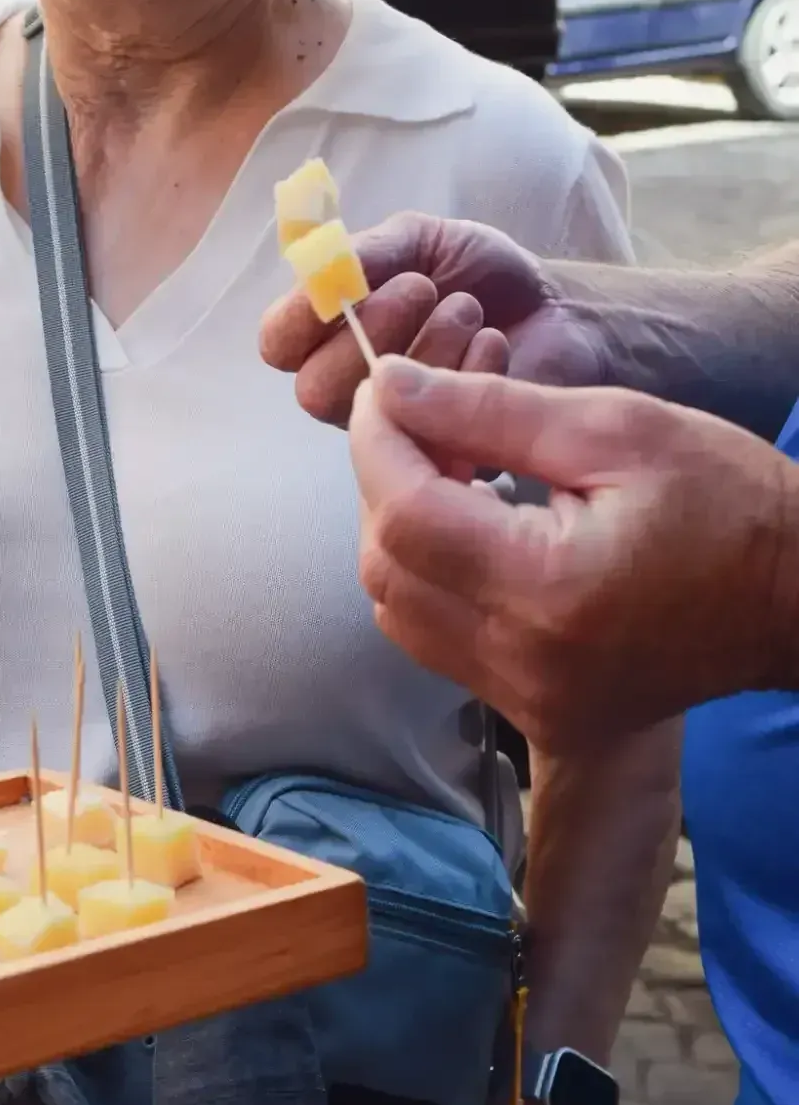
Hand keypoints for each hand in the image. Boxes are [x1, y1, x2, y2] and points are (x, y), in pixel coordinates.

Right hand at [260, 212, 606, 426]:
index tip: (343, 287)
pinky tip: (490, 348)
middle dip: (370, 330)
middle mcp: (350, 386)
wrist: (559, 310)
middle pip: (315, 388)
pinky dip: (462, 378)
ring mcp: (395, 427)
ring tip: (467, 311)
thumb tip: (319, 269)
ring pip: (371, 410)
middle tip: (422, 289)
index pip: (277, 345)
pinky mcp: (443, 455)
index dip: (298, 320)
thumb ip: (367, 253)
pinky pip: (429, 434)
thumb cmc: (481, 274)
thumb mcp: (421, 241)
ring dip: (421, 350)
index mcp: (329, 334)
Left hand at [350, 357, 797, 746]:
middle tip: (421, 425)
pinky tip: (472, 532)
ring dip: (399, 536)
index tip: (384, 391)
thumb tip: (390, 387)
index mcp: (548, 588)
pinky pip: (439, 645)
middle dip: (383, 484)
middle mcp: (524, 662)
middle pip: (387, 567)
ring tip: (448, 475)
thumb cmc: (727, 499)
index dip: (376, 442)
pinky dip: (431, 582)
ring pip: (400, 612)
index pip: (404, 514)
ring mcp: (528, 701)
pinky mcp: (537, 716)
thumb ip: (487, 410)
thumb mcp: (613, 427)